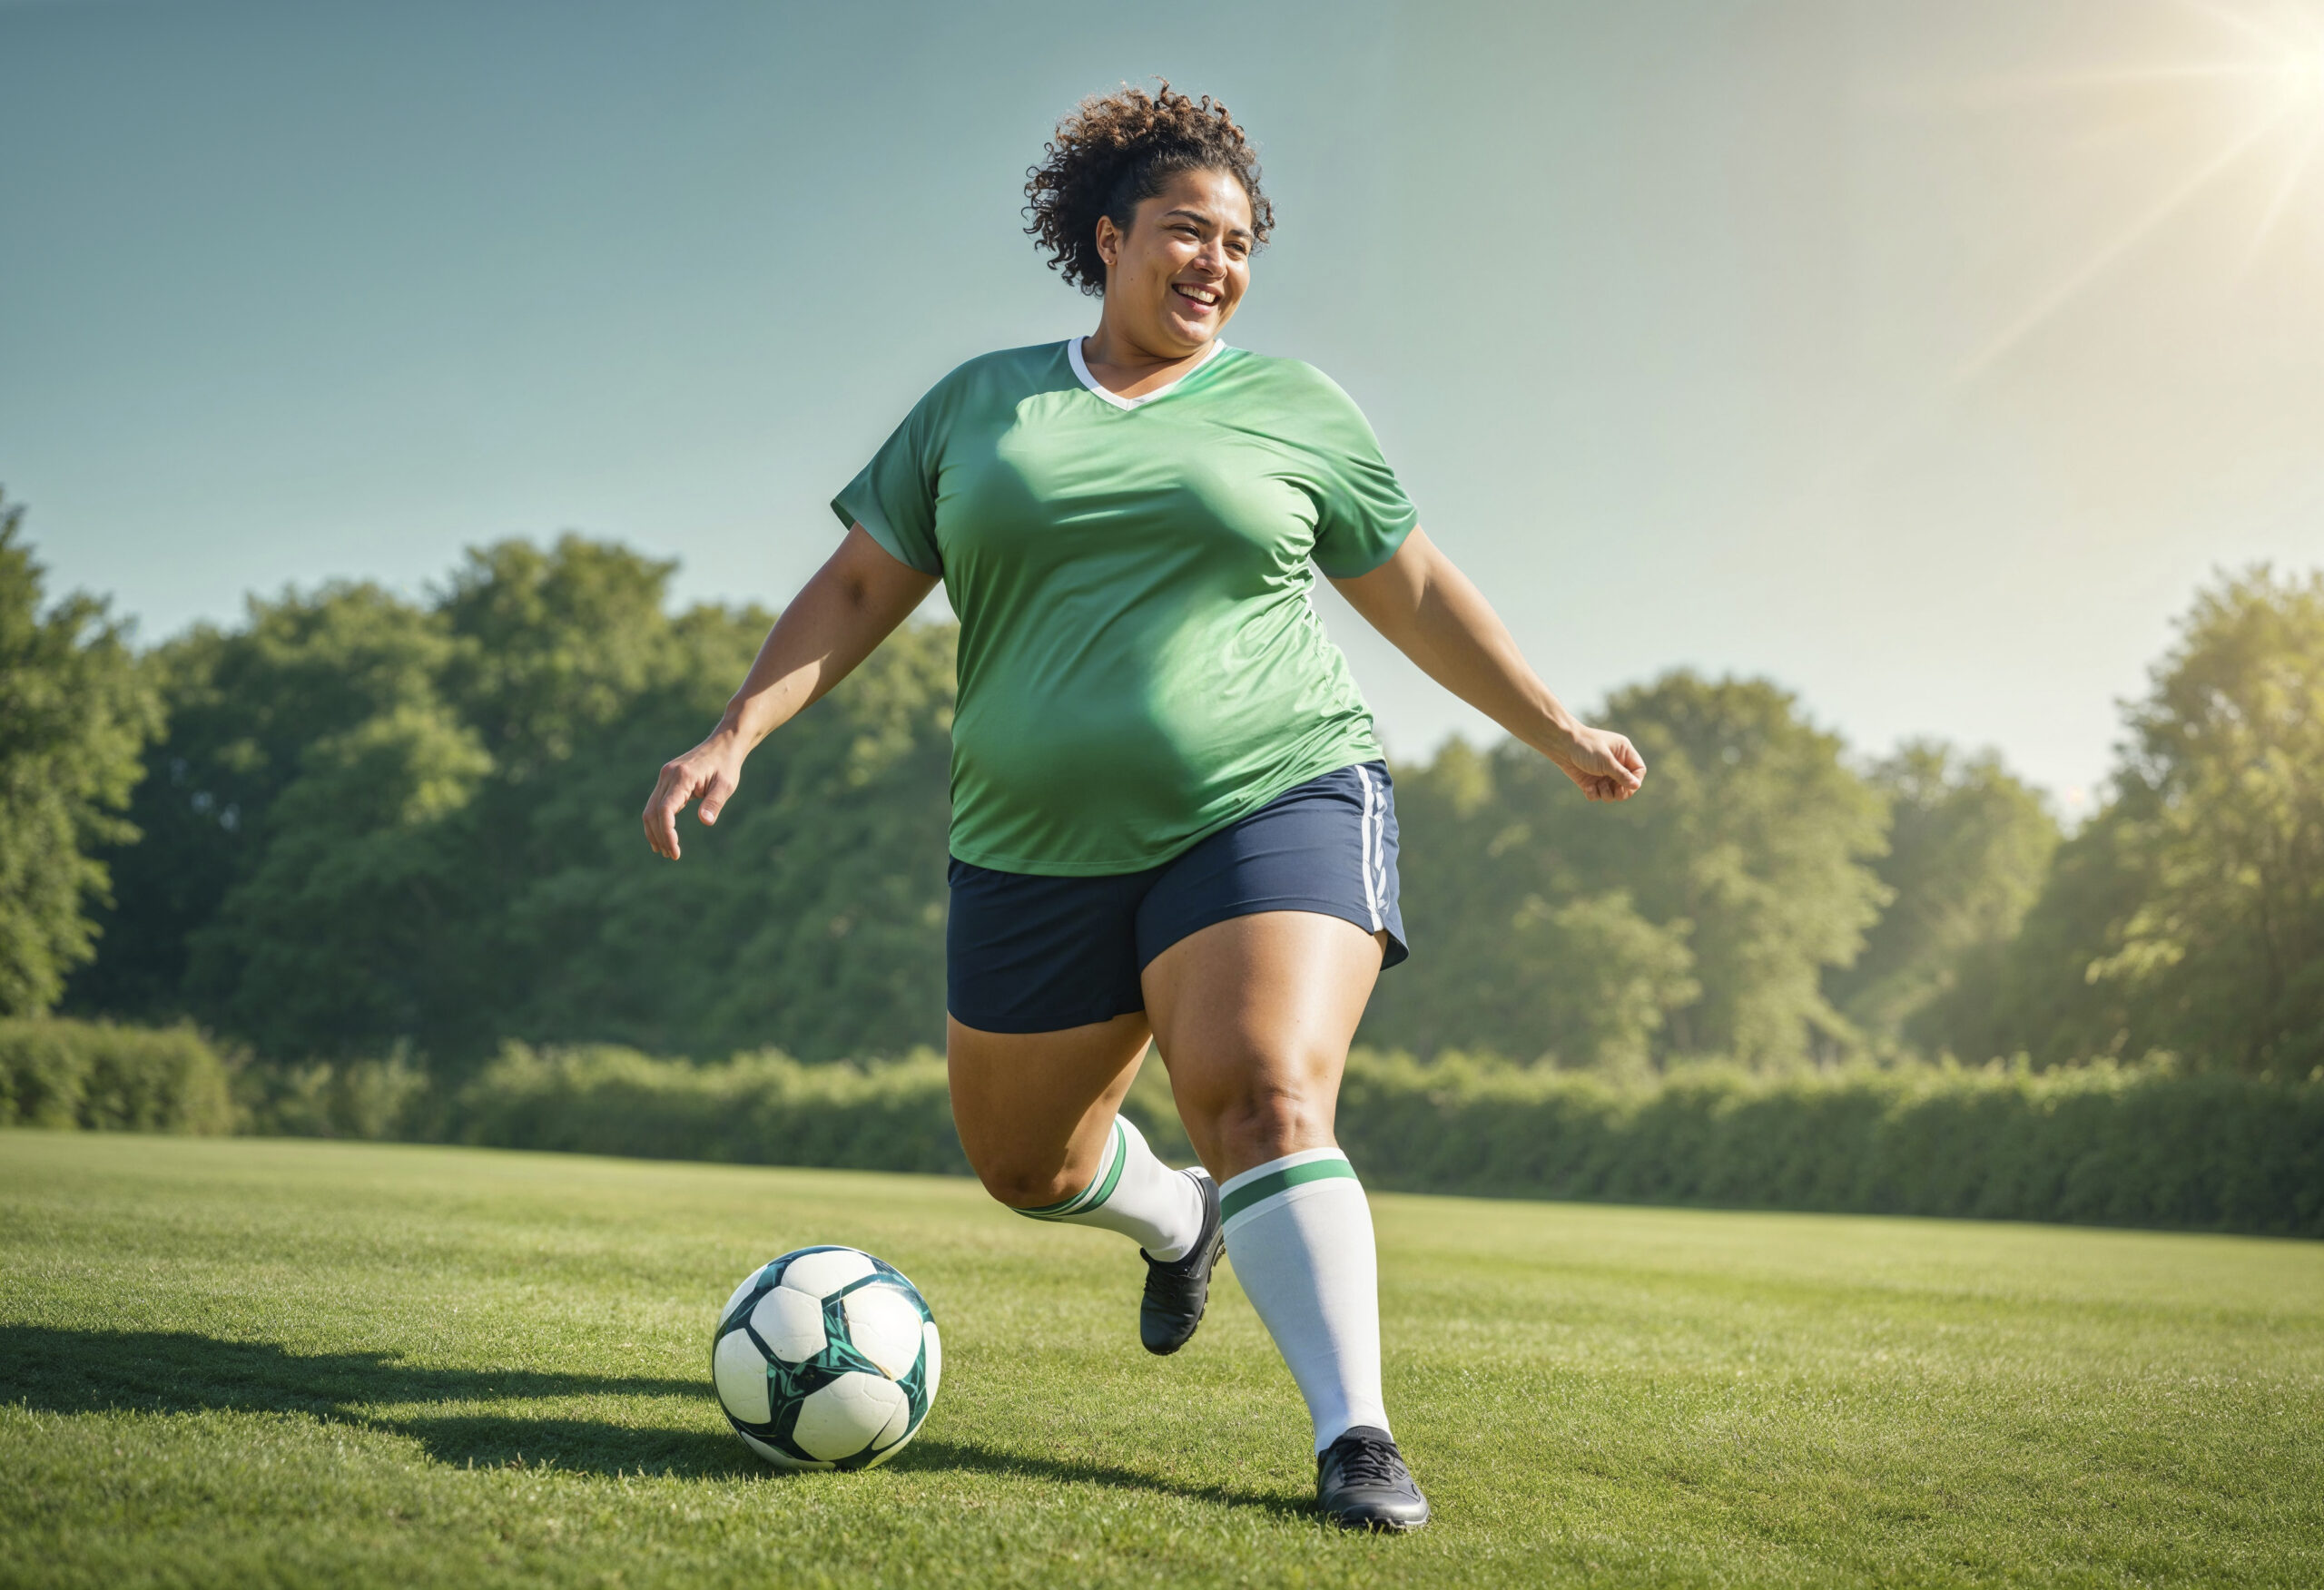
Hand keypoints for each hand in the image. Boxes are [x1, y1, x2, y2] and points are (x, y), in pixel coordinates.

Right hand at [642, 733, 745, 858]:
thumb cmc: (727, 765)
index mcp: (682, 777)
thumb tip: (706, 822)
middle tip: (671, 855)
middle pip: (653, 812)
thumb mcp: (726, 785)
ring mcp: (665, 776)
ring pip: (650, 809)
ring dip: (654, 831)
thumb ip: (714, 803)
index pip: (665, 810)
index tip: (675, 852)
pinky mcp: (666, 779)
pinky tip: (664, 835)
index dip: (667, 833)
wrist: (723, 744)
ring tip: (665, 851)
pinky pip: (656, 803)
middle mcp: (668, 775)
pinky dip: (657, 821)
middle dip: (659, 837)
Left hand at [1552, 725, 1645, 802]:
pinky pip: (1597, 795)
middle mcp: (1614, 764)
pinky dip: (1593, 794)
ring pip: (1612, 793)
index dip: (1635, 780)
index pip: (1638, 770)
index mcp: (1623, 752)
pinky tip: (1587, 787)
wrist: (1561, 746)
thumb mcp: (1606, 761)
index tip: (1628, 786)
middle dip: (1622, 792)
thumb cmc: (1586, 747)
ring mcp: (1602, 773)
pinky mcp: (1589, 781)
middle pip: (1627, 785)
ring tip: (1599, 786)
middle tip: (1616, 793)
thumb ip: (1621, 774)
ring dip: (1607, 794)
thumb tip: (1636, 786)